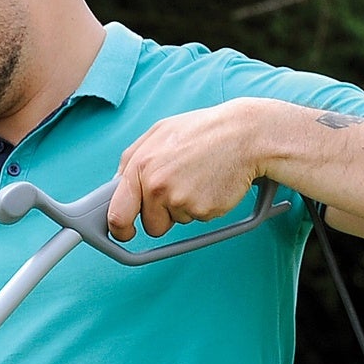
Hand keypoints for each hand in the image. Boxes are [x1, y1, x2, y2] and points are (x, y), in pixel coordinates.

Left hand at [107, 99, 266, 241]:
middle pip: (150, 225)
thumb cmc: (204, 131)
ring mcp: (180, 200)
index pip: (117, 213)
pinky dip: (203, 205)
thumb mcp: (159, 133)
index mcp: (140, 167)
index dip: (119, 228)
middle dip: (158, 220)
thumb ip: (133, 159)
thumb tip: (117, 185)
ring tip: (197, 178)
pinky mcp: (204, 210)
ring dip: (184, 208)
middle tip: (173, 200)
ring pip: (175, 220)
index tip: (123, 232)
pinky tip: (211, 182)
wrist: (246, 134)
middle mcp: (156, 186)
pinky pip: (197, 217)